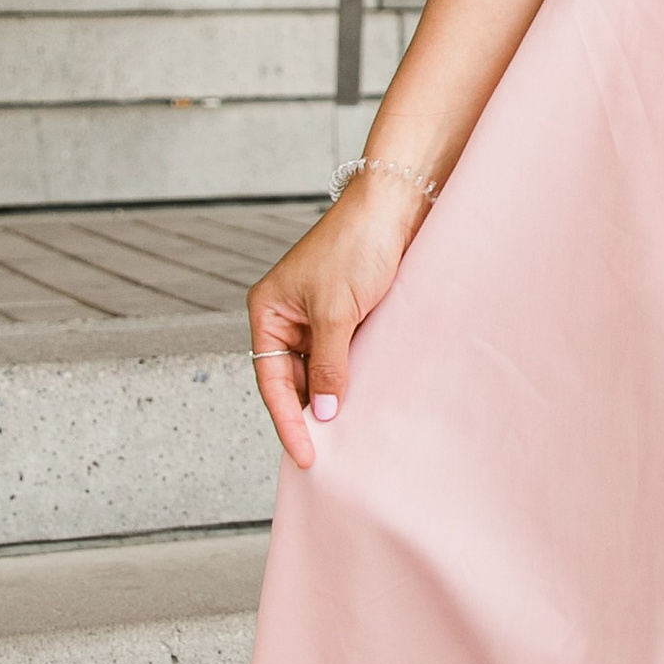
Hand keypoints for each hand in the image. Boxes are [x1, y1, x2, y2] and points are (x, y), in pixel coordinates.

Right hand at [247, 168, 433, 467]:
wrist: (395, 208)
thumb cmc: (357, 248)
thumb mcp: (337, 314)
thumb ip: (327, 367)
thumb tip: (322, 413)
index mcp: (268, 311)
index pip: (271, 381)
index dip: (288, 421)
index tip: (305, 455)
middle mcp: (287, 316)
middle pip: (291, 380)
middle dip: (307, 415)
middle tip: (326, 455)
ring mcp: (317, 316)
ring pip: (317, 371)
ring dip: (330, 398)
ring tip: (345, 437)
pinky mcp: (346, 314)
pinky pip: (341, 357)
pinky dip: (348, 380)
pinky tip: (360, 404)